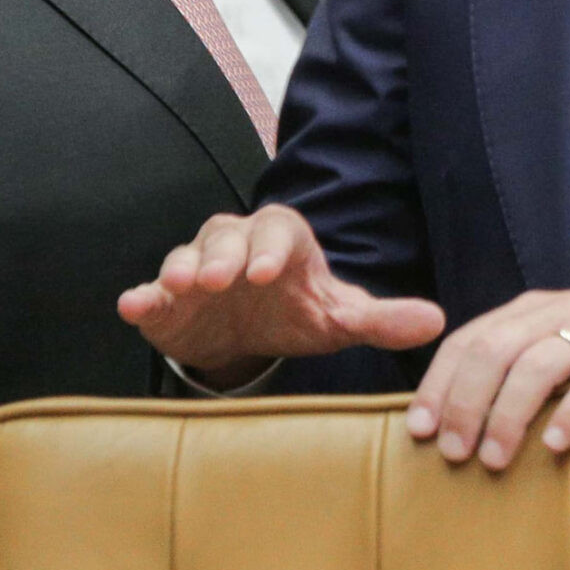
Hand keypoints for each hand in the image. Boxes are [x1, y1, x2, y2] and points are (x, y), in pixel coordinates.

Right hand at [117, 204, 444, 383]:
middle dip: (223, 255)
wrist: (250, 337)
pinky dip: (139, 298)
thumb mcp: (340, 319)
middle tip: (220, 279)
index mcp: (283, 244)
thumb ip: (382, 319)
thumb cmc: (299, 315)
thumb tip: (436, 322)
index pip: (279, 232)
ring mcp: (196, 269)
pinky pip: (148, 292)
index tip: (268, 273)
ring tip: (181, 286)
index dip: (271, 248)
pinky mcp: (165, 299)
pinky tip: (132, 306)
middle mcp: (237, 246)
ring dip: (181, 269)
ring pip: (184, 257)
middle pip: (227, 236)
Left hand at [407, 287, 569, 468]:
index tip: (420, 430)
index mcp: (537, 310)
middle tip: (453, 454)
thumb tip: (461, 421)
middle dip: (466, 403)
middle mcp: (566, 312)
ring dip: (509, 414)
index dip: (440, 384)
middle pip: (496, 351)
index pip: (471, 339)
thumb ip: (524, 366)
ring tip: (494, 459)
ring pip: (540, 363)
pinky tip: (555, 443)